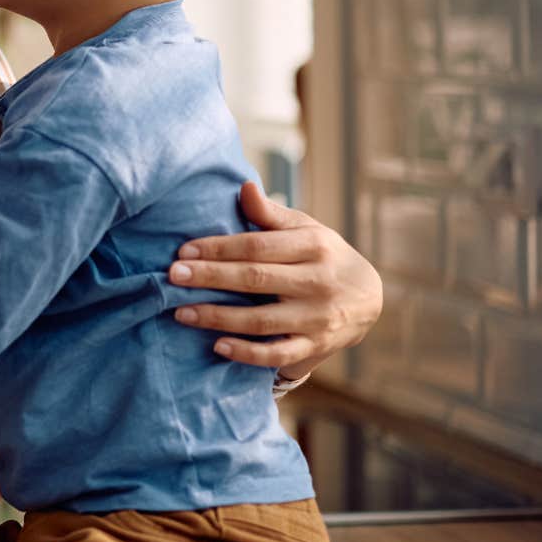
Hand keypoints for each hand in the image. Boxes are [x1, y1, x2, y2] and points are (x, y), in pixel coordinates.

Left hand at [169, 182, 382, 379]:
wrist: (369, 300)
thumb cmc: (322, 257)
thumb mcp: (305, 230)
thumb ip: (270, 215)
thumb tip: (244, 187)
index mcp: (314, 246)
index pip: (257, 246)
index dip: (218, 248)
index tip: (183, 251)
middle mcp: (318, 281)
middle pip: (255, 279)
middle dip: (210, 277)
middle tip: (172, 276)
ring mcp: (317, 318)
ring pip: (261, 320)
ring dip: (218, 317)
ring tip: (181, 312)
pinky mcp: (315, 346)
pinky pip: (278, 354)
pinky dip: (247, 353)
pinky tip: (217, 346)